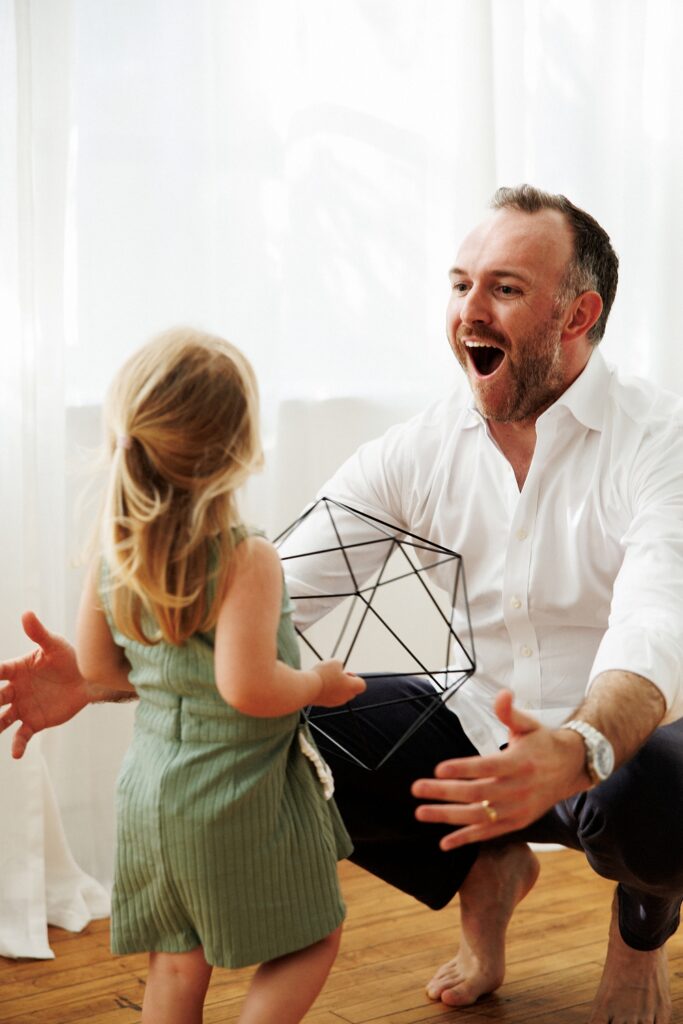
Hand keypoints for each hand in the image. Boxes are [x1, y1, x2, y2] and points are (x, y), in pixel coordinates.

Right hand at [0, 611, 89, 758]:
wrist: (88, 680)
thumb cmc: (70, 658)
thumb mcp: (55, 645)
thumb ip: (39, 633)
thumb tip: (26, 613)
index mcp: (17, 670)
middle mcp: (15, 690)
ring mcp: (23, 707)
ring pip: (1, 719)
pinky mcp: (34, 722)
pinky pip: (21, 736)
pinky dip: (17, 745)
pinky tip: (15, 755)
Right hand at [312, 660, 365, 707]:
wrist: (308, 687)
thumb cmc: (323, 675)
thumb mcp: (335, 662)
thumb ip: (340, 664)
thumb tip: (339, 666)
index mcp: (351, 687)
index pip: (362, 685)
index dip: (355, 677)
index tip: (346, 673)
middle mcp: (345, 697)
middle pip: (350, 690)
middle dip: (344, 682)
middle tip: (335, 675)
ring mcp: (335, 702)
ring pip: (339, 694)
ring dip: (334, 686)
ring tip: (325, 678)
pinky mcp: (324, 704)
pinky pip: (329, 697)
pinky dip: (326, 691)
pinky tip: (319, 683)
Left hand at [411, 689, 589, 849]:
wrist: (571, 768)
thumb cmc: (542, 742)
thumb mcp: (528, 724)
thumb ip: (510, 712)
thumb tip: (502, 694)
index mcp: (518, 762)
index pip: (486, 767)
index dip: (462, 769)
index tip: (438, 769)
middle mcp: (518, 789)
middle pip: (477, 793)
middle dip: (444, 792)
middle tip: (416, 788)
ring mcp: (517, 809)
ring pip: (479, 817)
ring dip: (448, 816)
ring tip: (421, 812)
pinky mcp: (517, 822)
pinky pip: (489, 833)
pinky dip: (467, 839)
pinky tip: (444, 843)